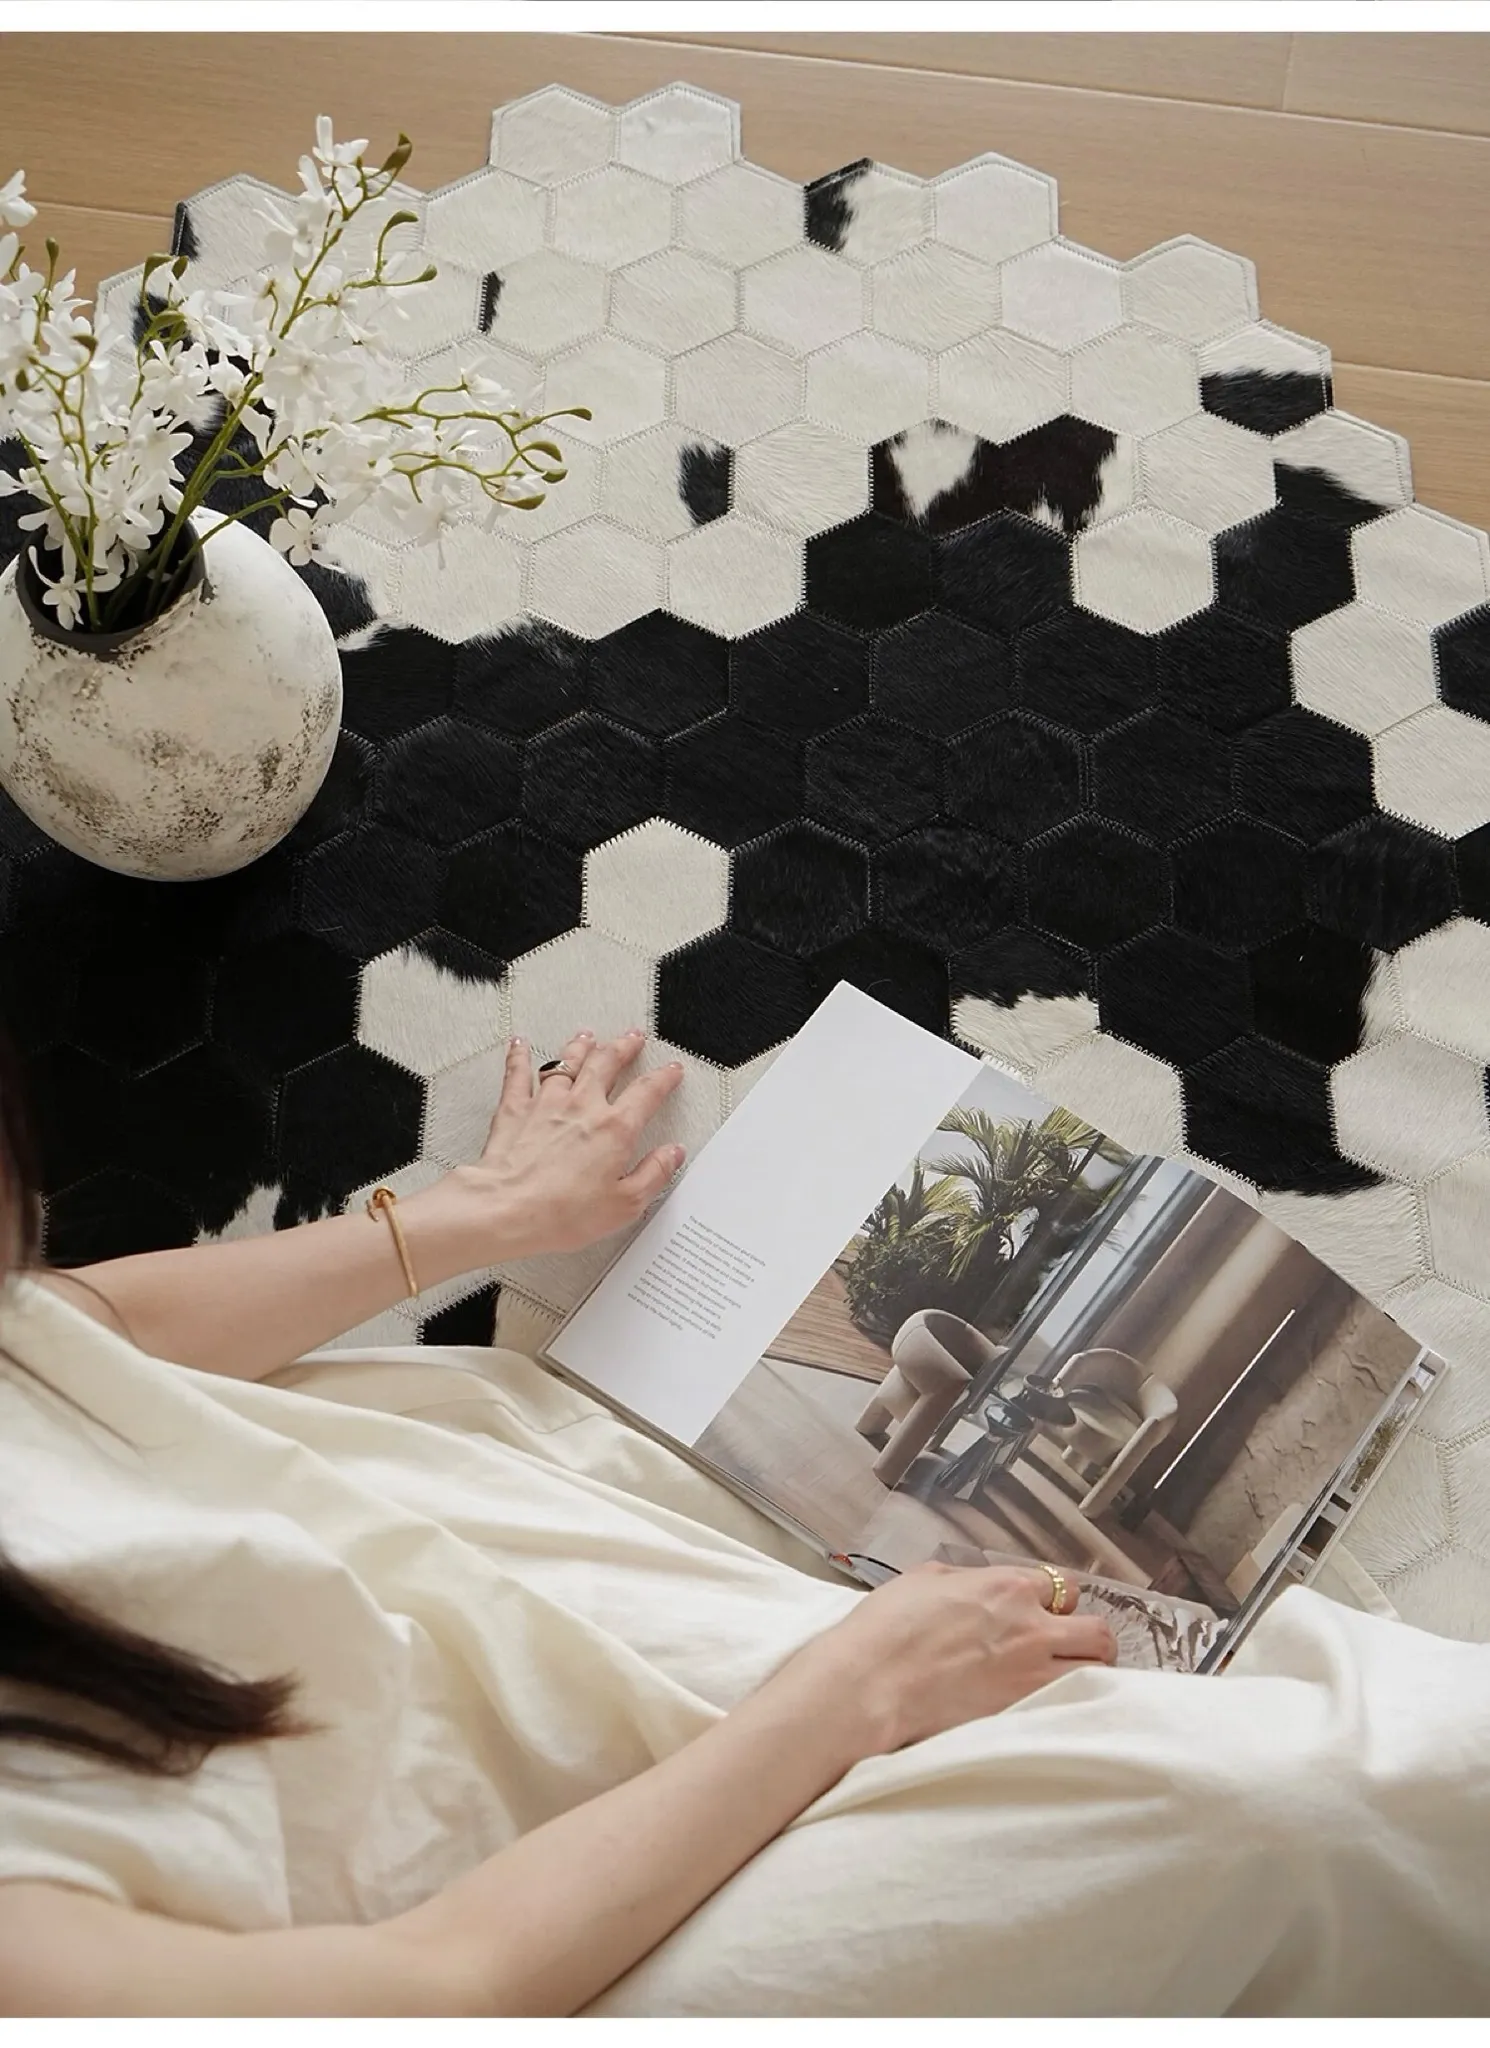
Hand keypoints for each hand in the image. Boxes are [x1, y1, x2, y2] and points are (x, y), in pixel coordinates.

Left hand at [445, 1029, 686, 1262]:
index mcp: (615, 1129)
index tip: (671, 1071)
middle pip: (608, 1063)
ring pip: (567, 1061)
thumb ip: (654, 1174)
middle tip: (633, 1038)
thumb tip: (672, 1154)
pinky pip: (518, 1073)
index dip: (664, 1078)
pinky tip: (520, 1044)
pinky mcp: (515, 1109)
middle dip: (624, 1047)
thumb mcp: (625, 1204)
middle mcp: (583, 1106)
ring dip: (581, 1046)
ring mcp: (547, 1103)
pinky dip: (520, 1055)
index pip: (647, 1092)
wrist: (508, 1209)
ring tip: (589, 1036)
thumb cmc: (562, 1213)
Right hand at [768, 1563, 1118, 1760]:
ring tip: (1068, 1680)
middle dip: (1088, 1639)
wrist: (870, 1682)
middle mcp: (1032, 1628)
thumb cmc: (887, 1627)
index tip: (1045, 1613)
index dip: (1057, 1601)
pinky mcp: (1021, 1713)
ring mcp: (1031, 1675)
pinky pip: (1070, 1706)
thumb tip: (979, 1588)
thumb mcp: (926, 1579)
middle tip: (1067, 1648)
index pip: (1065, 1588)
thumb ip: (967, 1579)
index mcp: (1008, 1587)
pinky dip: (1070, 1704)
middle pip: (1098, 1633)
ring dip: (1088, 1673)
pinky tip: (1053, 1706)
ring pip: (1097, 1672)